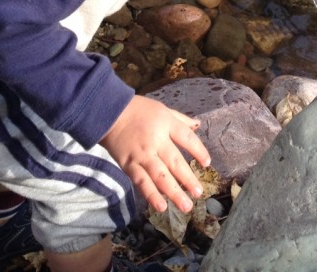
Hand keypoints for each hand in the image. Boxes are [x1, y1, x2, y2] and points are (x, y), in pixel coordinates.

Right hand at [100, 95, 210, 212]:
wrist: (109, 113)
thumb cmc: (139, 111)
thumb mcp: (162, 110)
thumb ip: (181, 120)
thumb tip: (198, 125)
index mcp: (166, 124)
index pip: (187, 138)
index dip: (198, 151)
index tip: (207, 163)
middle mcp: (156, 141)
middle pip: (175, 161)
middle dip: (188, 179)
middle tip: (199, 193)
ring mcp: (142, 155)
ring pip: (160, 176)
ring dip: (174, 192)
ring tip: (186, 206)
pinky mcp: (129, 165)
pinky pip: (141, 181)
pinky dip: (151, 195)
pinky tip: (161, 206)